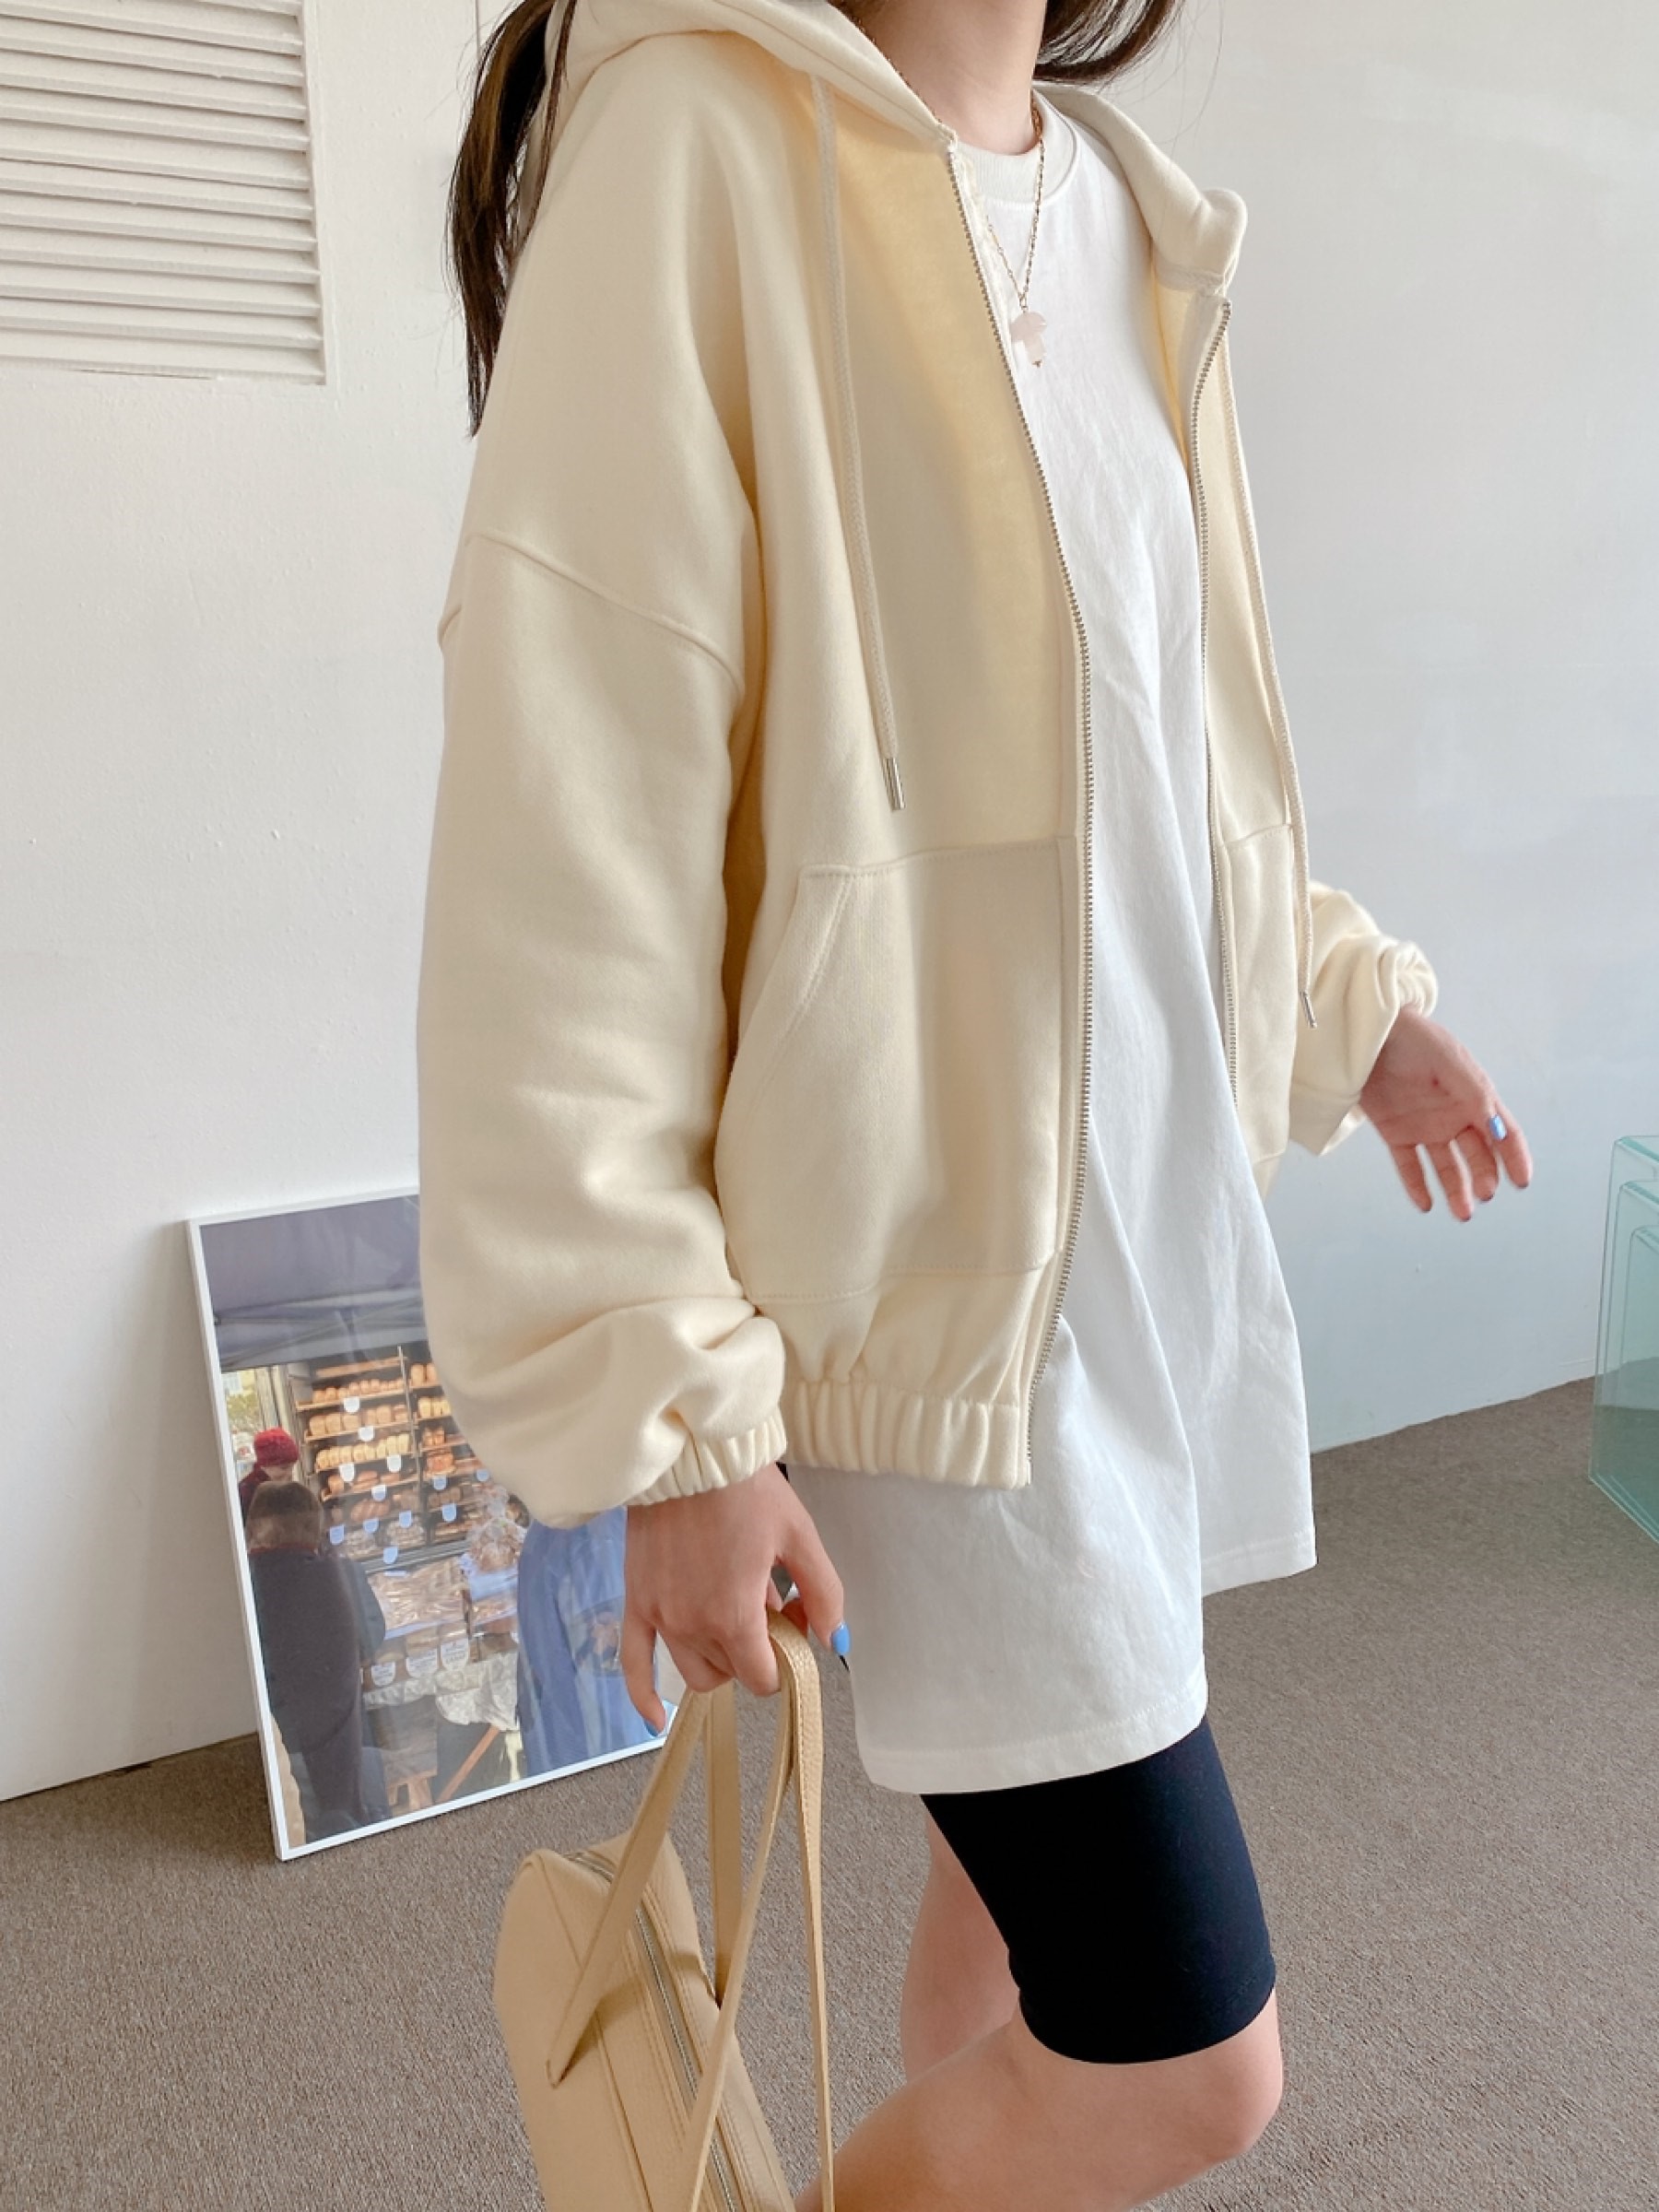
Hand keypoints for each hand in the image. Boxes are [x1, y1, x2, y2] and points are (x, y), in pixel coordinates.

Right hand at [620, 1461, 844, 1729]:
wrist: (689, 1453)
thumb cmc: (747, 1490)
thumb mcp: (799, 1537)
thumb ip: (823, 1594)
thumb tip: (833, 1641)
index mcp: (734, 1615)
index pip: (762, 1678)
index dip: (783, 1659)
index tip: (789, 1623)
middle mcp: (692, 1625)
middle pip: (729, 1673)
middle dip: (753, 1654)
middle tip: (765, 1610)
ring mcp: (659, 1616)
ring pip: (693, 1670)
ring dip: (717, 1657)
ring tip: (730, 1612)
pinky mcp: (635, 1600)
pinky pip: (634, 1664)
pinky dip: (644, 1696)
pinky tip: (656, 1721)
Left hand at [1358, 1004, 1532, 1219]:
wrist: (1369, 1035)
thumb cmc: (1415, 1040)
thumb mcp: (1450, 1062)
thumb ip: (1473, 1094)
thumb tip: (1496, 1129)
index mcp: (1474, 1097)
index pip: (1502, 1132)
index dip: (1514, 1156)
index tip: (1522, 1181)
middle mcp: (1454, 1116)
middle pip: (1477, 1155)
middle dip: (1484, 1176)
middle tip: (1485, 1193)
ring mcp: (1426, 1127)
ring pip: (1446, 1167)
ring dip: (1456, 1190)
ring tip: (1463, 1213)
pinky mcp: (1396, 1133)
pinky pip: (1409, 1166)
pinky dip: (1417, 1186)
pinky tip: (1426, 1205)